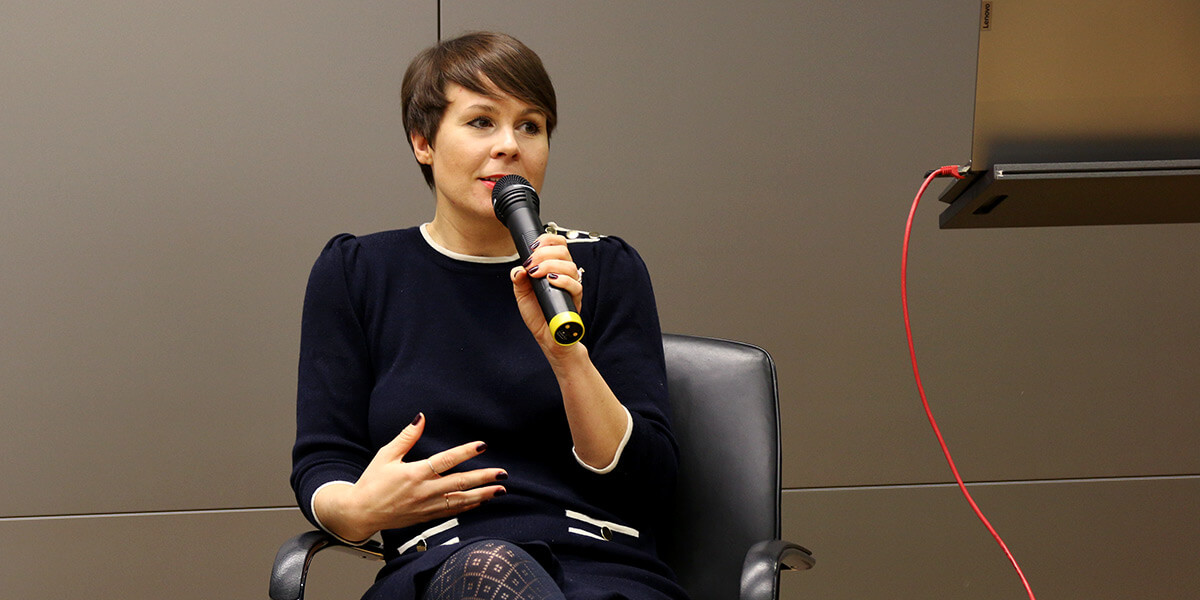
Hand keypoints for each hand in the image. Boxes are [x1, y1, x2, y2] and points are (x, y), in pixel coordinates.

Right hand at [313, 413, 507, 541]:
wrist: (360, 513)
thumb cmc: (371, 483)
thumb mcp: (385, 455)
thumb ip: (406, 437)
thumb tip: (421, 417)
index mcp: (415, 473)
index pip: (446, 460)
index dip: (466, 452)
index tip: (482, 445)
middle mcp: (424, 491)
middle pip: (460, 483)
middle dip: (484, 478)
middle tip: (502, 474)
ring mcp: (426, 506)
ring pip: (460, 500)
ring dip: (482, 495)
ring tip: (500, 490)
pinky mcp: (426, 516)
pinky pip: (452, 512)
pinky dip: (468, 507)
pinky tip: (481, 501)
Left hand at [510, 233, 583, 352]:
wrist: (546, 335)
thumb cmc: (538, 313)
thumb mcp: (522, 293)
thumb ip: (518, 279)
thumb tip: (518, 269)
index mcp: (554, 267)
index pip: (558, 244)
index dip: (547, 240)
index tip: (532, 247)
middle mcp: (565, 274)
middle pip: (564, 251)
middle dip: (544, 253)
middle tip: (531, 263)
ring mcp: (571, 286)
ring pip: (570, 266)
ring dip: (550, 265)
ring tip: (536, 274)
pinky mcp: (575, 300)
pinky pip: (575, 285)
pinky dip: (563, 280)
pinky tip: (551, 281)